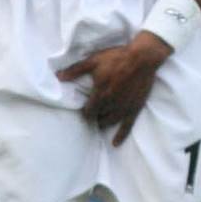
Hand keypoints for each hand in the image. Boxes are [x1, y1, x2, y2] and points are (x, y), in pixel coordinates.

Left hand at [57, 33, 171, 146]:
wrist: (142, 58)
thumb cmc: (117, 58)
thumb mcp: (93, 61)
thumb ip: (75, 70)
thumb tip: (58, 76)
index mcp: (100, 94)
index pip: (87, 111)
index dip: (85, 111)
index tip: (84, 109)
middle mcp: (110, 104)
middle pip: (98, 117)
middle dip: (94, 116)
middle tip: (92, 114)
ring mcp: (123, 108)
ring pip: (109, 122)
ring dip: (103, 123)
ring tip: (100, 122)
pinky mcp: (134, 109)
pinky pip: (127, 126)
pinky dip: (120, 136)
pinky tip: (115, 143)